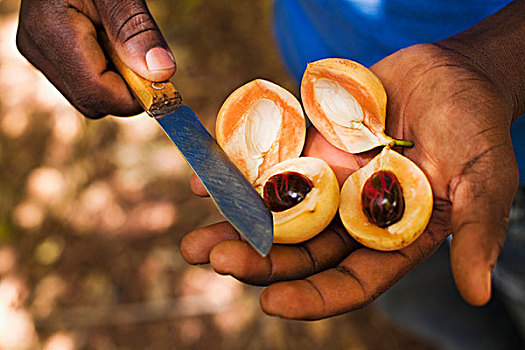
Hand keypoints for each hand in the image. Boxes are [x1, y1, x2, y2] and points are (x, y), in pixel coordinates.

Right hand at [17, 0, 174, 117]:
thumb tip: (161, 72)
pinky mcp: (48, 57)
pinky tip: (110, 44)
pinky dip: (109, 73)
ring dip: (118, 80)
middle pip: (93, 101)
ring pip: (89, 97)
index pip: (97, 93)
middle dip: (127, 89)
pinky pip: (85, 83)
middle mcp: (38, 49)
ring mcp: (41, 55)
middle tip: (143, 55)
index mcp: (51, 31)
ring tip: (121, 40)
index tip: (163, 81)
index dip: (135, 95)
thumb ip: (137, 29)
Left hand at [181, 43, 517, 319]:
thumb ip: (477, 230)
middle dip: (258, 260)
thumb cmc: (476, 126)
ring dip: (235, 226)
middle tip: (213, 259)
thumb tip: (480, 294)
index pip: (349, 281)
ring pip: (275, 215)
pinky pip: (269, 167)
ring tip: (194, 239)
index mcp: (390, 238)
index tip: (271, 305)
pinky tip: (202, 183)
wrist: (450, 73)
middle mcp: (351, 218)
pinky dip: (238, 176)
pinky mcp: (310, 149)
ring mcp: (327, 183)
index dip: (312, 296)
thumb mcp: (484, 178)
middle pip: (300, 251)